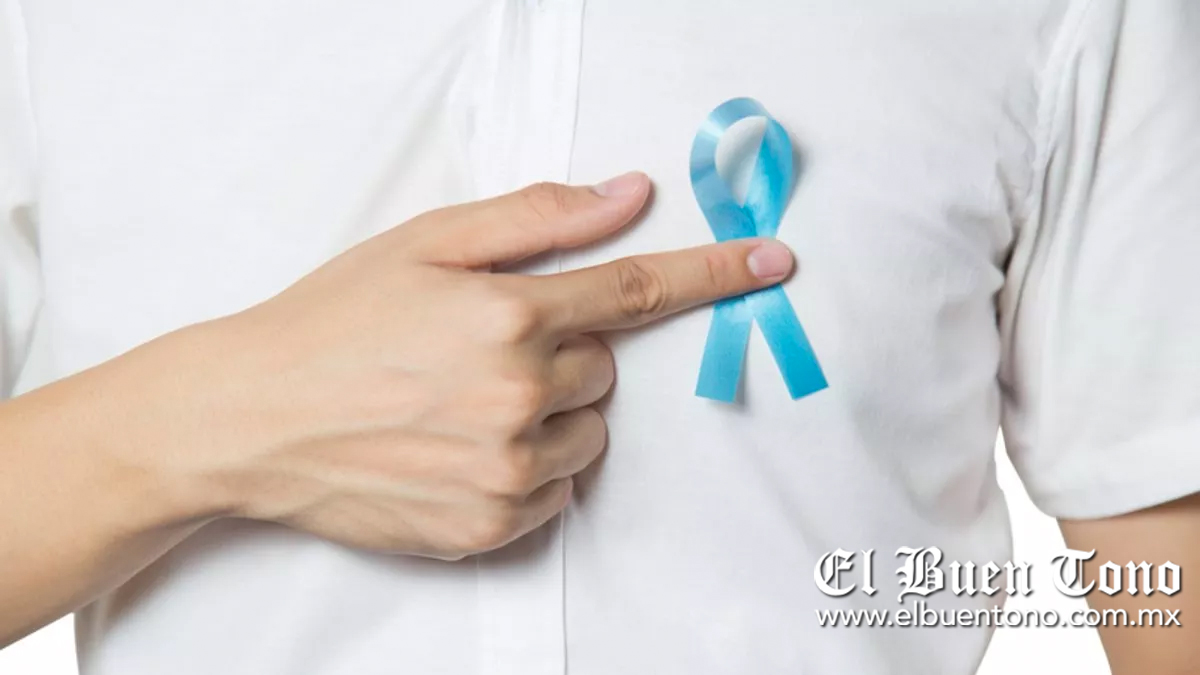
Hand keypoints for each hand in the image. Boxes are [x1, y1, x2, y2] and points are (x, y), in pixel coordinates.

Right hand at [157, 171, 793, 559]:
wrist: (252, 419)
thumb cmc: (332, 323)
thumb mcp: (424, 246)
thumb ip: (536, 220)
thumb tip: (628, 195)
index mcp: (508, 316)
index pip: (637, 289)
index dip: (712, 273)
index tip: (771, 264)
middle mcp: (518, 397)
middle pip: (606, 368)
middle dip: (566, 352)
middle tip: (485, 348)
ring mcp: (506, 470)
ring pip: (589, 432)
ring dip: (551, 413)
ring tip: (466, 402)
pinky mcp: (490, 527)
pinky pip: (558, 490)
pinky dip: (529, 468)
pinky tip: (462, 449)